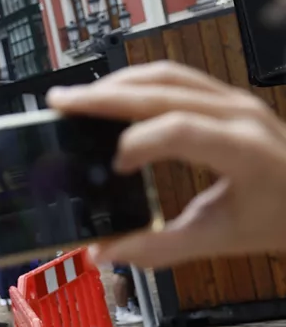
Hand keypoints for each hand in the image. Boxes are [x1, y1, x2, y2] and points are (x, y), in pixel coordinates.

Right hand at [48, 63, 285, 266]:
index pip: (181, 130)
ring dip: (118, 84)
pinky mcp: (226, 98)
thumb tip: (102, 252)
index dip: (139, 143)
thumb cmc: (276, 218)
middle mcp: (241, 115)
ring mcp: (235, 100)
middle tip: (61, 103)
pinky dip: (137, 84)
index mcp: (245, 151)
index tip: (115, 167)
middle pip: (164, 90)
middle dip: (106, 96)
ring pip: (167, 75)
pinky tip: (110, 97)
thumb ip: (159, 248)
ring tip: (78, 98)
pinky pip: (176, 78)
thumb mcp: (220, 240)